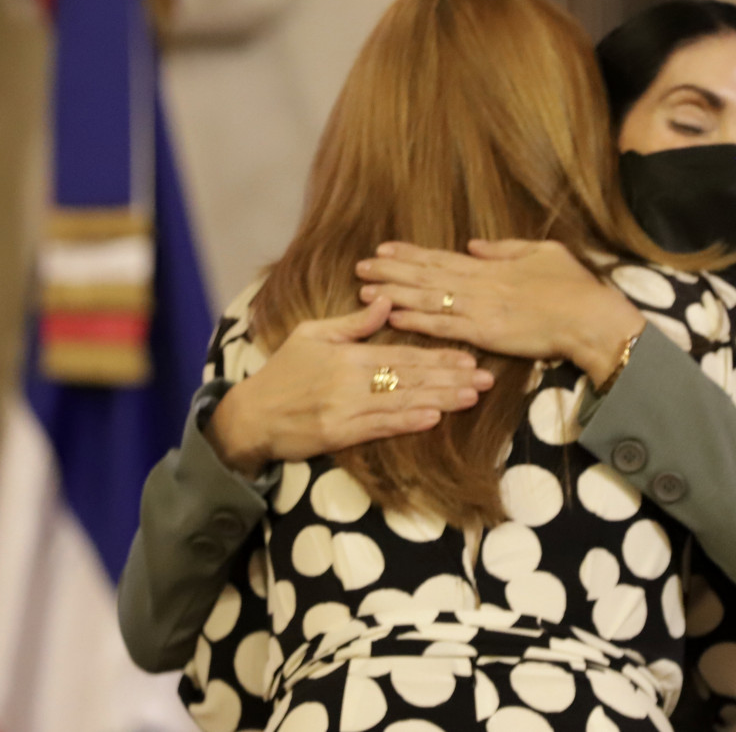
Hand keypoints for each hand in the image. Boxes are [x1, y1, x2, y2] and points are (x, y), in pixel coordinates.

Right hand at [207, 297, 494, 475]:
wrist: (250, 416)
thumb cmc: (282, 372)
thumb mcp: (312, 334)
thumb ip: (354, 322)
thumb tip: (387, 300)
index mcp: (347, 354)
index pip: (402, 354)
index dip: (438, 357)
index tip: (469, 357)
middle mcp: (350, 381)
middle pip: (410, 378)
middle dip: (451, 378)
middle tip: (486, 379)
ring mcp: (346, 409)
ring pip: (402, 402)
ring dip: (440, 400)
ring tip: (471, 397)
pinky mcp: (339, 435)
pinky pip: (380, 427)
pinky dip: (408, 423)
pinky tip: (434, 418)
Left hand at [355, 240, 645, 388]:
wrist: (590, 318)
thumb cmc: (574, 286)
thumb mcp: (543, 252)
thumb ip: (505, 249)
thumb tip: (474, 244)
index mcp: (491, 266)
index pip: (441, 258)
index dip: (410, 254)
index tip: (383, 249)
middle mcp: (479, 285)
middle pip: (426, 277)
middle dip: (391, 272)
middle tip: (360, 267)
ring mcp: (480, 310)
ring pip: (427, 301)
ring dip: (394, 296)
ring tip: (364, 291)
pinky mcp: (485, 335)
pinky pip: (444, 328)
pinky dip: (416, 323)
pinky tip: (392, 318)